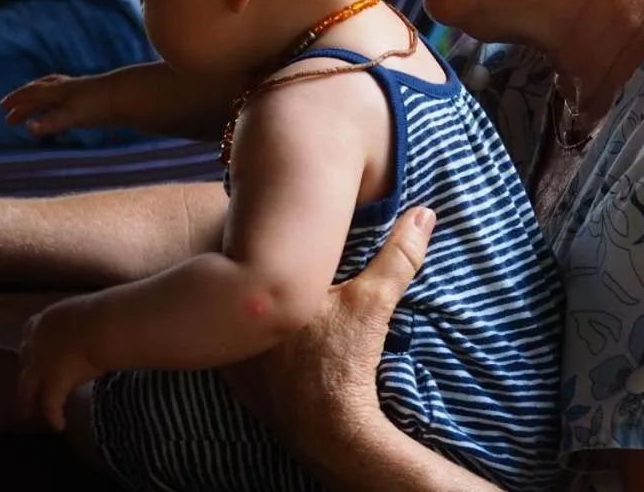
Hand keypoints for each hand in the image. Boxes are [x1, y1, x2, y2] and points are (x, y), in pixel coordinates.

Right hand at [1, 72, 117, 136]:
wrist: (127, 95)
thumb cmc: (98, 105)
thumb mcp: (72, 116)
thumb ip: (51, 123)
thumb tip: (29, 128)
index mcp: (58, 91)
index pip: (31, 93)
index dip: (17, 100)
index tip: (3, 107)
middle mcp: (66, 89)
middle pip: (39, 94)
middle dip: (24, 105)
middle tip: (10, 118)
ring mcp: (79, 92)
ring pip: (53, 95)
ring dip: (39, 104)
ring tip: (32, 114)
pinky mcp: (91, 98)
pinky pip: (67, 101)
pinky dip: (57, 107)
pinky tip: (62, 115)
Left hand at [17, 295, 103, 430]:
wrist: (101, 326)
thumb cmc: (101, 313)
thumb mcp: (85, 310)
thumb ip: (80, 320)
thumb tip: (92, 323)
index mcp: (46, 321)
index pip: (31, 333)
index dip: (32, 346)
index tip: (33, 353)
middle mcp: (37, 343)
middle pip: (25, 362)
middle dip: (25, 376)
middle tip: (25, 388)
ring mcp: (41, 365)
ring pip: (27, 387)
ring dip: (27, 400)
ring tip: (27, 412)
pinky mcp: (53, 383)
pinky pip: (50, 404)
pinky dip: (54, 416)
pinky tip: (58, 426)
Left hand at [220, 208, 435, 464]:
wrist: (330, 430)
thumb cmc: (345, 362)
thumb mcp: (374, 301)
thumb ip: (397, 256)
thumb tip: (425, 213)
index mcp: (258, 290)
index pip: (236, 242)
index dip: (248, 228)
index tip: (261, 221)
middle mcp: (233, 319)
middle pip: (222, 274)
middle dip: (234, 262)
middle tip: (255, 253)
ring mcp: (227, 351)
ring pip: (218, 310)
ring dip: (229, 300)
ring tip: (250, 292)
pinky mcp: (230, 377)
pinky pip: (221, 343)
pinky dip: (232, 334)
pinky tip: (253, 333)